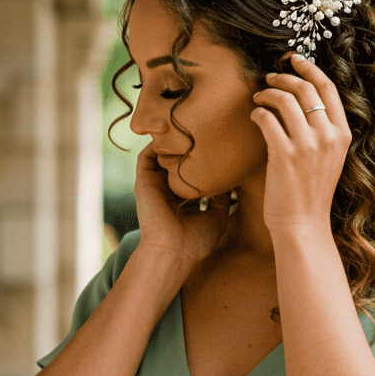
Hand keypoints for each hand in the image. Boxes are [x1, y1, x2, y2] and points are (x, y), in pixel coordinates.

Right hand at [133, 140, 236, 269]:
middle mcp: (167, 193)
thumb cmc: (196, 241)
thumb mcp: (217, 216)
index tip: (219, 148)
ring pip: (160, 159)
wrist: (174, 251)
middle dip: (187, 149)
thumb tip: (231, 180)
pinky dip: (154, 144)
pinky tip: (169, 131)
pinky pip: (145, 158)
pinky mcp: (144, 183)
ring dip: (169, 143)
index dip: (203, 164)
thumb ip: (222, 198)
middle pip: (176, 166)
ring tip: (185, 124)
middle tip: (203, 129)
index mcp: (183, 203)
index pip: (191, 177)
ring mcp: (155, 187)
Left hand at [250, 52, 351, 236]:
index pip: (328, 89)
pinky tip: (254, 116)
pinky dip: (258, 112)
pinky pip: (267, 119)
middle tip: (269, 78)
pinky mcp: (284, 155)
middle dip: (284, 77)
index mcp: (342, 135)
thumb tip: (300, 98)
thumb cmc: (310, 192)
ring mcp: (307, 146)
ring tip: (258, 98)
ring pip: (285, 100)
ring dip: (267, 93)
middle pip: (305, 89)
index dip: (310, 69)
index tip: (294, 59)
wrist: (303, 225)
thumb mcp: (329, 157)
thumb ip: (322, 130)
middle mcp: (328, 137)